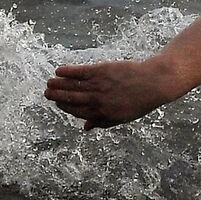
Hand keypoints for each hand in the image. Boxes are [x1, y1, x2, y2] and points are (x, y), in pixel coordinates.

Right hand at [43, 58, 178, 130]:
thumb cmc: (140, 101)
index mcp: (103, 114)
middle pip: (73, 99)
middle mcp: (99, 101)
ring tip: (49, 82)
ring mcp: (99, 86)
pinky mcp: (102, 71)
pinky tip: (59, 70)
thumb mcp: (123, 117)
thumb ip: (102, 122)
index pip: (79, 112)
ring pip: (74, 86)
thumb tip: (85, 128)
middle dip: (58, 96)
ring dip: (59, 84)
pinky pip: (80, 72)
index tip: (57, 104)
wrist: (153, 82)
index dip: (66, 108)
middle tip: (47, 93)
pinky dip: (68, 72)